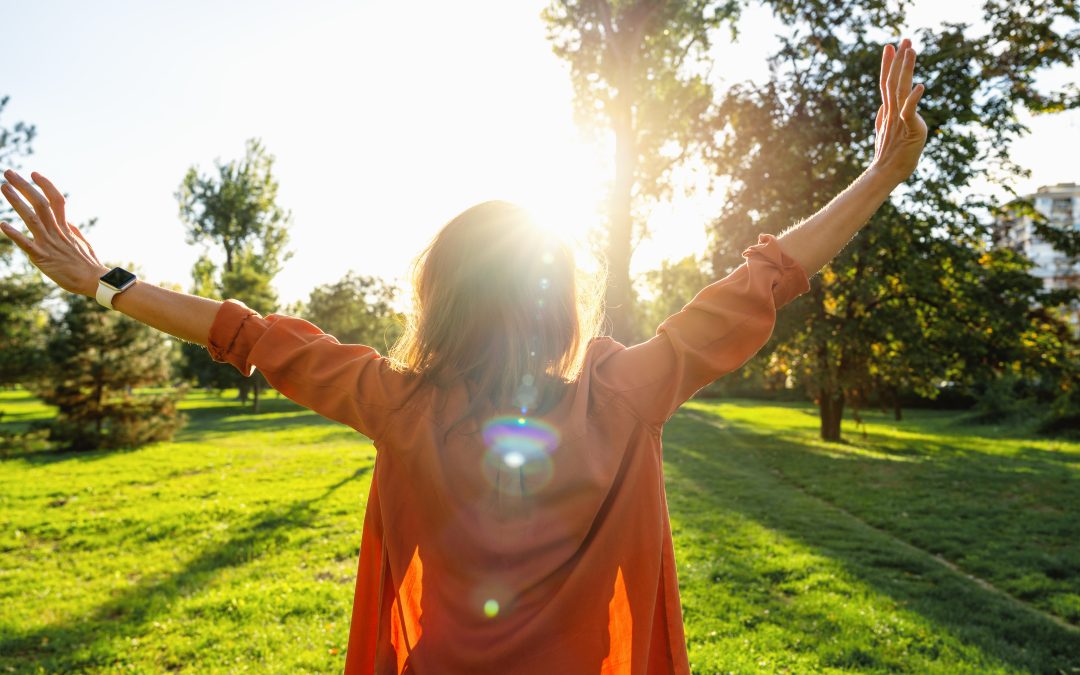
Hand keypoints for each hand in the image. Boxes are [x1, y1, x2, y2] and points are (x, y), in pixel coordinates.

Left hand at [1, 170, 107, 296]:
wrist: (95, 281)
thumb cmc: (89, 264)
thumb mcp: (82, 243)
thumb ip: (72, 231)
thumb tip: (67, 221)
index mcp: (66, 228)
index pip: (56, 200)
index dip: (45, 185)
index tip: (34, 174)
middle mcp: (56, 232)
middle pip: (40, 203)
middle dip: (24, 187)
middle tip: (9, 173)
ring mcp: (49, 244)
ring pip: (32, 218)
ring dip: (17, 202)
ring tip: (4, 187)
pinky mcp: (43, 258)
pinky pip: (27, 244)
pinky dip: (15, 234)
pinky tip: (3, 224)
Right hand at [870, 38, 926, 182]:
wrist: (886, 173)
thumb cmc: (890, 155)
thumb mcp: (886, 132)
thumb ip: (884, 118)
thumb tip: (882, 107)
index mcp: (887, 111)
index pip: (886, 83)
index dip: (887, 64)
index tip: (890, 46)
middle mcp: (892, 111)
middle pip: (893, 81)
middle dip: (898, 59)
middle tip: (904, 39)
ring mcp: (899, 119)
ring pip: (901, 89)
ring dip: (905, 69)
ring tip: (910, 51)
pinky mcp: (909, 128)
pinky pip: (910, 111)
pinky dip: (914, 98)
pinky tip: (920, 86)